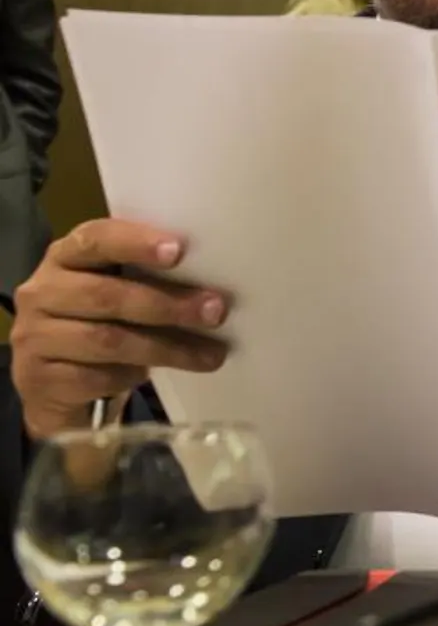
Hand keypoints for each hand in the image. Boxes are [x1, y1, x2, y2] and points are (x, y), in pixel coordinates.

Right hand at [10, 220, 230, 440]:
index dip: (135, 243)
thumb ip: (147, 281)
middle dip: (168, 305)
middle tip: (215, 311)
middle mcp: (41, 292)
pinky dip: (131, 376)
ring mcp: (35, 337)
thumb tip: (212, 292)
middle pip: (107, 295)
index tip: (179, 251)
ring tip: (209, 355)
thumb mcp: (118, 295)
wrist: (57, 385)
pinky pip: (97, 377)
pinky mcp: (40, 378)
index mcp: (64, 258)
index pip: (95, 240)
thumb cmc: (101, 326)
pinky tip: (151, 376)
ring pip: (108, 340)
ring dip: (166, 348)